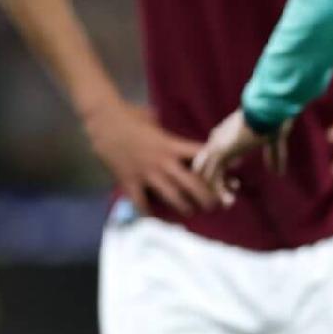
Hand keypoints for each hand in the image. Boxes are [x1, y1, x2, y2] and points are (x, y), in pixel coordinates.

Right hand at [84, 97, 220, 215]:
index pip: (200, 155)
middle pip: (192, 183)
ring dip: (184, 207)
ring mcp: (146, 173)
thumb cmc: (128, 115)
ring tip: (191, 211)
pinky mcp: (129, 182)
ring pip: (172, 196)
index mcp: (170, 145)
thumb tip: (168, 129)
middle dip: (207, 196)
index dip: (217, 164)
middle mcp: (162, 161)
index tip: (229, 172)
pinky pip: (141, 203)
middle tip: (215, 204)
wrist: (103, 120)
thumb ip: (164, 131)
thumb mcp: (153, 120)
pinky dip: (148, 213)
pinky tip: (154, 218)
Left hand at [191, 109, 288, 206]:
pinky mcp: (220, 152)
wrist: (268, 110)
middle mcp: (217, 140)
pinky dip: (218, 192)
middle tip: (230, 199)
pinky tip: (230, 200)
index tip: (237, 185)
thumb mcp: (273, 143)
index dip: (223, 175)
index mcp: (226, 135)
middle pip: (205, 167)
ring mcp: (216, 145)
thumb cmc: (272, 120)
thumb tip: (278, 174)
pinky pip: (211, 177)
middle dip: (215, 186)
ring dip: (216, 192)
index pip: (214, 159)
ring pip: (205, 175)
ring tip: (230, 202)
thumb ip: (274, 157)